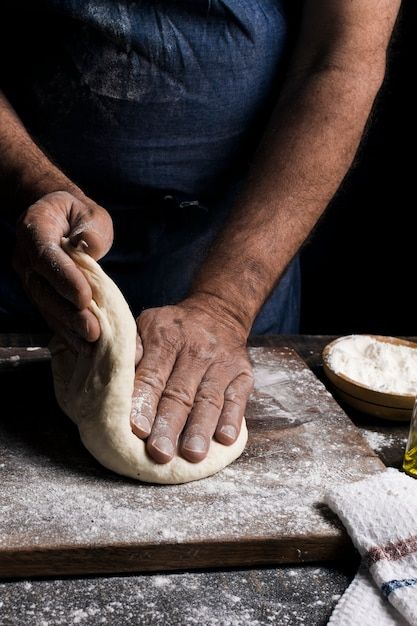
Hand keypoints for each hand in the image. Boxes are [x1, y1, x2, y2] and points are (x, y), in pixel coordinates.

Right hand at [14, 190, 112, 346]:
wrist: (58, 219)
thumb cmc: (78, 216)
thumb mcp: (91, 213)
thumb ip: (92, 228)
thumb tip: (89, 247)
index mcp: (35, 228)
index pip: (46, 256)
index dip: (64, 278)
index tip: (85, 297)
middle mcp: (25, 255)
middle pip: (43, 288)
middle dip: (69, 313)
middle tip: (92, 331)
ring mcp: (29, 277)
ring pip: (45, 305)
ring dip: (68, 327)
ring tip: (91, 343)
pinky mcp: (38, 293)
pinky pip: (50, 313)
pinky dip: (66, 330)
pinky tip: (83, 345)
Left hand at [130, 297, 253, 463]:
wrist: (218, 311)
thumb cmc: (172, 328)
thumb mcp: (146, 325)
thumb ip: (131, 349)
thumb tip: (112, 373)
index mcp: (165, 338)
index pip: (152, 376)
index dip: (144, 403)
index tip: (136, 429)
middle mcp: (195, 350)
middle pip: (180, 393)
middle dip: (169, 425)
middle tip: (159, 453)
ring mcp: (221, 363)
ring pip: (209, 400)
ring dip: (200, 429)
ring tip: (192, 455)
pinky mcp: (242, 374)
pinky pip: (237, 399)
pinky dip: (232, 419)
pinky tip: (225, 440)